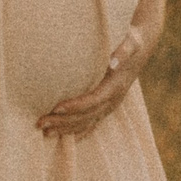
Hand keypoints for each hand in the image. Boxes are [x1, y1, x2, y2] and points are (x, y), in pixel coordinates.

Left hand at [38, 19, 156, 138]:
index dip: (75, 106)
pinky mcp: (106, 108)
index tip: (56, 108)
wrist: (139, 50)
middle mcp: (113, 100)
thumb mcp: (131, 43)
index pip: (93, 100)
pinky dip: (76, 132)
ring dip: (66, 129)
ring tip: (44, 132)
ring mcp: (110, 107)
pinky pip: (91, 125)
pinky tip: (61, 137)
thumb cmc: (131, 43)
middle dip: (63, 121)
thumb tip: (113, 61)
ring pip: (86, 123)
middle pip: (86, 116)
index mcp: (116, 87)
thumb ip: (124, 50)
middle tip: (41, 122)